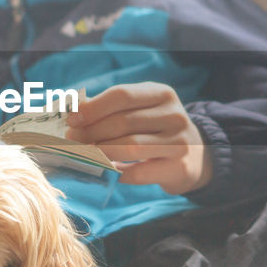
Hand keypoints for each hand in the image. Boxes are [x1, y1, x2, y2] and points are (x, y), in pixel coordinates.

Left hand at [65, 82, 213, 194]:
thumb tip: (73, 110)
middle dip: (92, 132)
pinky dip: (118, 172)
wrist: (195, 157)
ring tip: (85, 155)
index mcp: (162, 94)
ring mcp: (179, 142)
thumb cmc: (156, 130)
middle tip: (72, 141)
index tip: (71, 119)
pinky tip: (108, 171)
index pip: (122, 95)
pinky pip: (139, 172)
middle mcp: (174, 114)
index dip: (93, 107)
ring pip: (130, 146)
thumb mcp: (141, 110)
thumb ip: (111, 108)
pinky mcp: (179, 167)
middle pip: (123, 122)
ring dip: (101, 151)